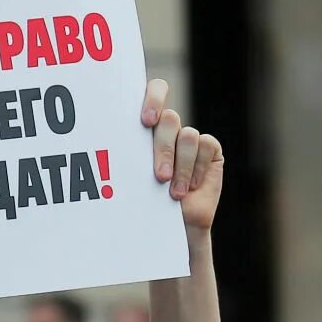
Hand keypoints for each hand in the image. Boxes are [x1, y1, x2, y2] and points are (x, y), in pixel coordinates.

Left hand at [142, 79, 223, 232]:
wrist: (174, 230)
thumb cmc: (147, 204)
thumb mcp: (134, 179)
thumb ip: (131, 155)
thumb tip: (111, 142)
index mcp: (147, 127)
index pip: (155, 92)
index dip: (153, 98)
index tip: (146, 122)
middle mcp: (170, 129)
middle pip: (169, 119)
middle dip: (163, 149)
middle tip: (159, 177)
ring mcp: (190, 138)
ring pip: (188, 135)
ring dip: (181, 167)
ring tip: (174, 193)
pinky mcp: (210, 149)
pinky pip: (206, 146)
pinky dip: (197, 168)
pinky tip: (191, 187)